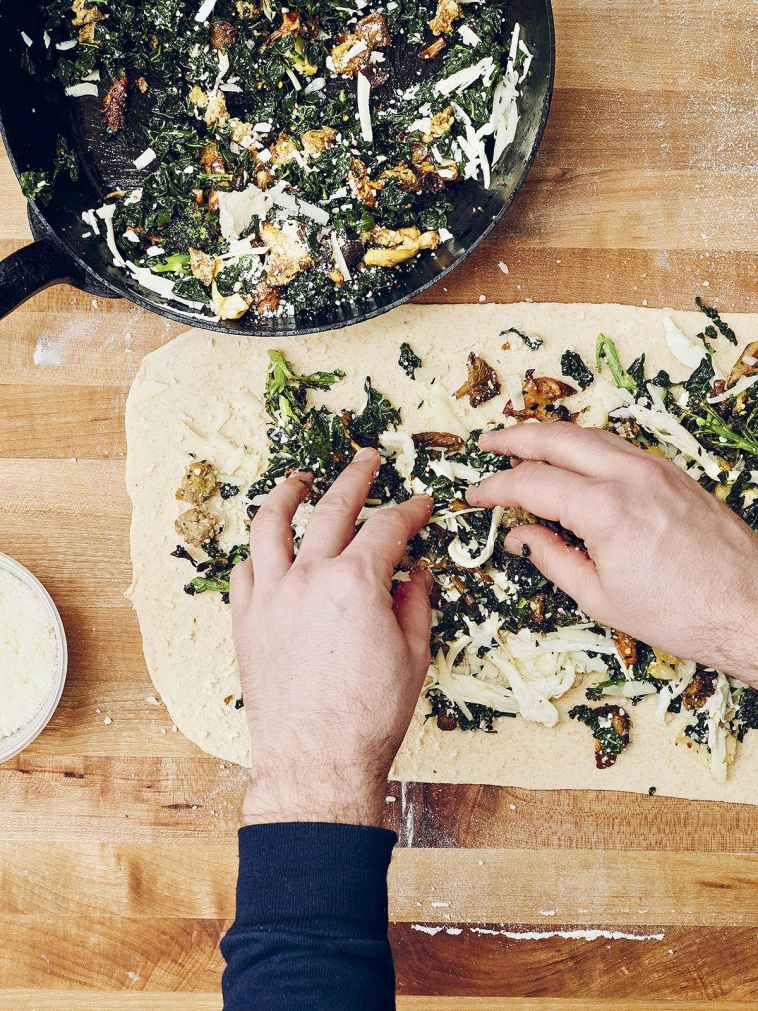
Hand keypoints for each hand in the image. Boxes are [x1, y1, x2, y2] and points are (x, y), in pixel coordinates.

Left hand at [230, 447, 432, 827]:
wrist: (316, 761)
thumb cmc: (371, 715)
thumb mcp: (413, 655)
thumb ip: (415, 603)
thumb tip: (415, 572)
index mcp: (357, 582)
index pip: (389, 527)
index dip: (411, 510)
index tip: (423, 502)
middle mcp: (309, 576)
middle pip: (333, 508)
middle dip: (356, 477)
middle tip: (367, 459)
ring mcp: (271, 595)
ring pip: (271, 525)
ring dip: (288, 494)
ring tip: (299, 479)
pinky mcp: (246, 619)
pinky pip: (245, 570)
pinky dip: (259, 551)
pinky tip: (267, 547)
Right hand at [467, 422, 757, 681]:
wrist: (750, 608)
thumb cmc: (679, 613)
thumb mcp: (600, 597)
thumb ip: (551, 558)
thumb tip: (520, 536)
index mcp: (606, 509)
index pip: (532, 481)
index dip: (496, 487)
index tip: (475, 496)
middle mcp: (631, 476)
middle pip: (558, 438)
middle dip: (515, 438)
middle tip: (487, 443)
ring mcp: (656, 468)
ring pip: (590, 434)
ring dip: (550, 434)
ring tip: (522, 442)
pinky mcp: (674, 472)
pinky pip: (618, 445)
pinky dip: (586, 444)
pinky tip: (574, 457)